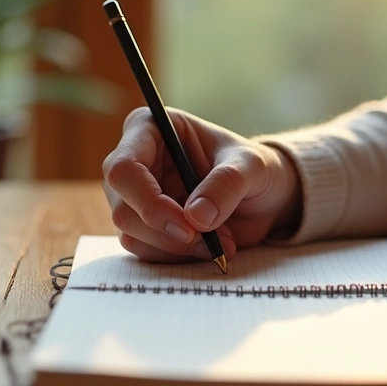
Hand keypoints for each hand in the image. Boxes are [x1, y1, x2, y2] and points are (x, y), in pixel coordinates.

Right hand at [102, 108, 302, 262]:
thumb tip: (195, 217)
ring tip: (221, 239)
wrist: (263, 196)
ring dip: (178, 247)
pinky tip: (209, 245)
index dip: (148, 201)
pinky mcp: (144, 225)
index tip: (187, 226)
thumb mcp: (250, 167)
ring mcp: (135, 197)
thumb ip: (225, 185)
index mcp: (149, 129)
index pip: (124, 168)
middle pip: (123, 208)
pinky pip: (146, 251)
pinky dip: (179, 256)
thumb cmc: (252, 167)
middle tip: (210, 240)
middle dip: (166, 232)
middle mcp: (135, 162)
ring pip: (132, 234)